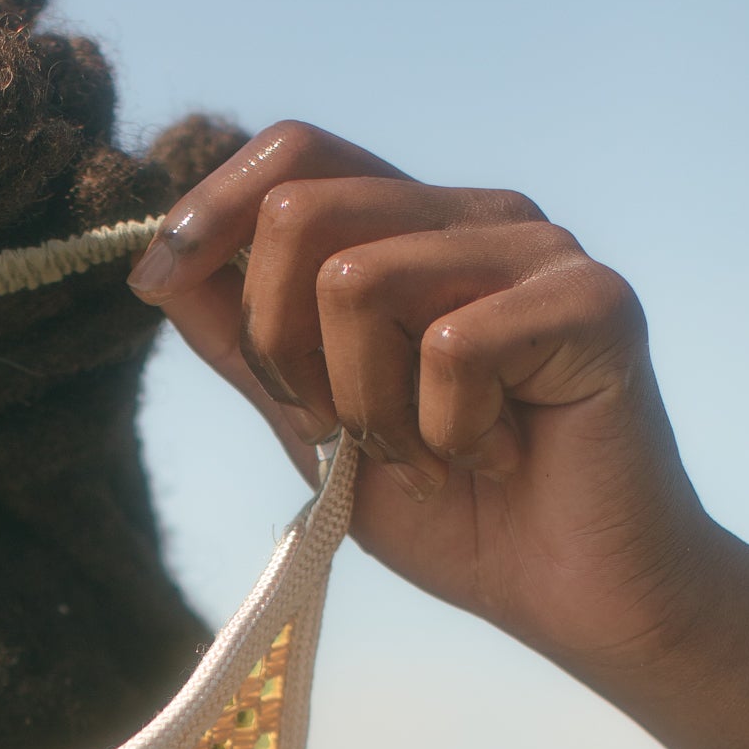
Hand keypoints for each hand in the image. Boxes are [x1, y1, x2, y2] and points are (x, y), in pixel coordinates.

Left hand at [129, 125, 721, 680]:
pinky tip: (493, 457)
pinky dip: (447, 432)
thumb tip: (161, 269)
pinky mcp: (593, 302)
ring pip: (359, 279)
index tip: (155, 283)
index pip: (294, 153)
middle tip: (336, 429)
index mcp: (412, 232)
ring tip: (426, 458)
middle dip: (278, 343)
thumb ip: (250, 347)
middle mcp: (474, 220)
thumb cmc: (455, 511)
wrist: (568, 595)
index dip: (208, 209)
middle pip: (301, 210)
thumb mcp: (316, 426)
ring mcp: (539, 252)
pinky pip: (452, 346)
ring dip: (365, 405)